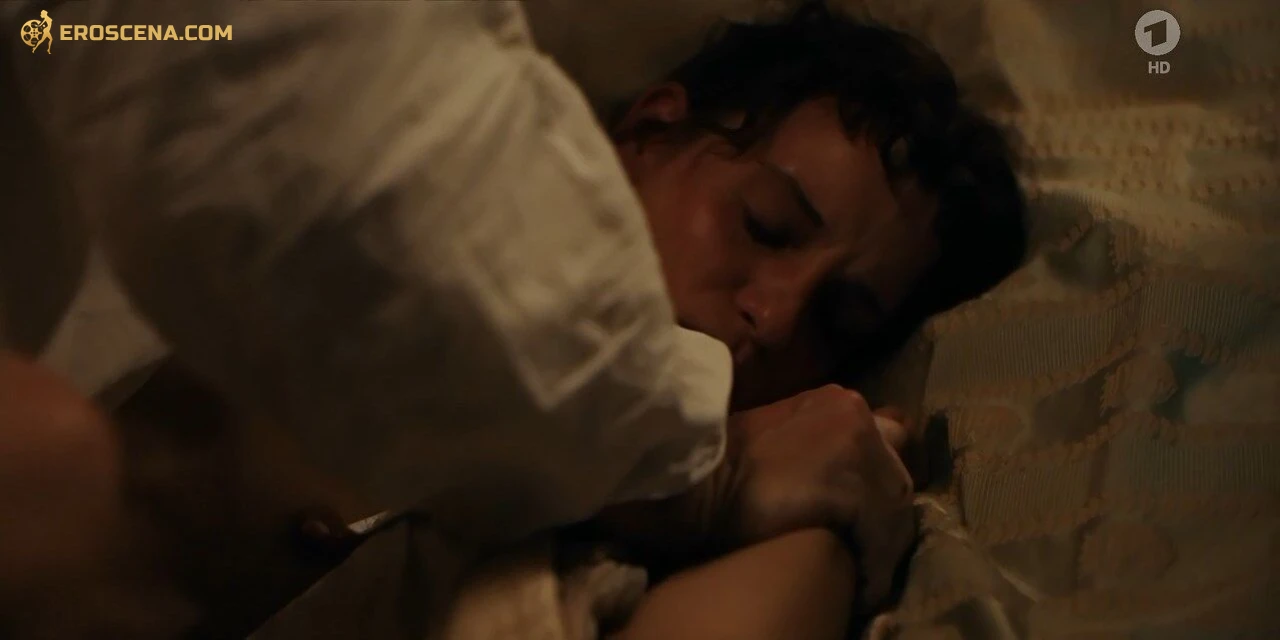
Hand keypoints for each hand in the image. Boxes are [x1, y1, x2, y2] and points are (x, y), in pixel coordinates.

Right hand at [595, 384, 915, 609]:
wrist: (691, 482)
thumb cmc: (720, 468)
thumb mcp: (777, 438)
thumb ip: (816, 446)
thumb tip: (840, 482)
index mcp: (835, 400)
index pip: (887, 439)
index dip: (878, 480)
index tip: (868, 515)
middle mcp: (853, 411)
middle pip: (897, 475)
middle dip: (884, 517)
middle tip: (866, 552)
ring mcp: (858, 444)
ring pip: (895, 510)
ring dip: (879, 549)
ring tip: (861, 578)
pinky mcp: (855, 484)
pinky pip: (881, 540)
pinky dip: (873, 570)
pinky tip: (858, 589)